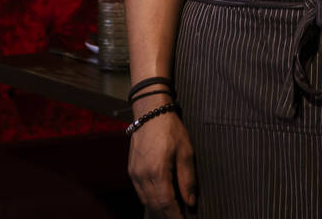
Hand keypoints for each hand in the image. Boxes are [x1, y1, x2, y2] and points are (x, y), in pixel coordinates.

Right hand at [127, 104, 196, 218]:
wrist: (150, 113)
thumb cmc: (170, 129)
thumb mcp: (186, 151)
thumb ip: (187, 179)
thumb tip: (190, 202)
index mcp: (157, 172)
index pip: (166, 203)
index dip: (175, 216)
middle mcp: (142, 176)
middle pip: (154, 205)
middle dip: (167, 215)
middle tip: (179, 217)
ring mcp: (134, 174)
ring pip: (145, 200)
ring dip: (158, 209)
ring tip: (172, 211)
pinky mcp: (131, 170)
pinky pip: (140, 192)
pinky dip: (150, 199)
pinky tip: (160, 199)